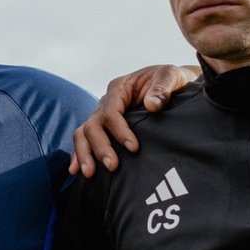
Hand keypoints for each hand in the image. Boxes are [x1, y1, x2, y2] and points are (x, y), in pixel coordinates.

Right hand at [69, 65, 199, 177]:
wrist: (172, 85)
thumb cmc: (171, 79)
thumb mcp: (171, 76)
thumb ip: (162, 88)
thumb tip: (151, 105)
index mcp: (119, 88)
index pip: (111, 112)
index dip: (119, 131)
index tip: (134, 148)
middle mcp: (106, 102)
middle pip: (93, 126)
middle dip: (100, 147)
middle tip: (112, 166)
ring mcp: (102, 115)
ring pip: (83, 134)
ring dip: (84, 154)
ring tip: (89, 174)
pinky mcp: (104, 128)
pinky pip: (85, 140)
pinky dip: (79, 155)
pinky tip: (76, 170)